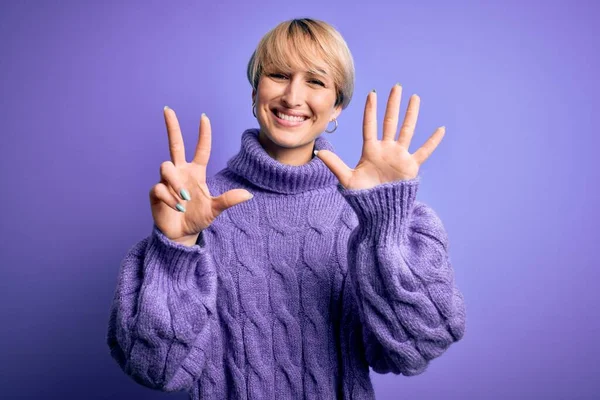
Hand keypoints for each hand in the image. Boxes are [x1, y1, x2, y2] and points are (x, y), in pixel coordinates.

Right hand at [149, 107, 253, 244]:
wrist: (182, 234)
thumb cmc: (197, 218)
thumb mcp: (215, 209)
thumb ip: (228, 200)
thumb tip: (248, 195)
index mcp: (196, 172)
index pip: (200, 149)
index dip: (203, 134)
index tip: (204, 117)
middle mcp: (180, 172)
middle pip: (174, 144)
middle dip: (171, 126)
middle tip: (168, 109)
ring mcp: (166, 181)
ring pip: (166, 167)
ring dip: (176, 184)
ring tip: (184, 200)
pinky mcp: (156, 192)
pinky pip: (160, 187)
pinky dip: (170, 198)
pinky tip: (177, 207)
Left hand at [315, 84, 444, 189]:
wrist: (379, 211)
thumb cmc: (362, 197)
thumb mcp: (347, 179)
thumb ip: (334, 164)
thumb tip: (318, 151)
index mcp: (370, 151)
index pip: (370, 126)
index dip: (371, 110)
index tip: (372, 94)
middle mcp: (386, 150)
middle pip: (390, 122)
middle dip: (393, 104)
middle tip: (396, 87)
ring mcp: (399, 156)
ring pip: (407, 130)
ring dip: (411, 114)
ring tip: (414, 97)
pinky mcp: (410, 166)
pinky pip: (424, 151)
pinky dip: (432, 141)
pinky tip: (440, 129)